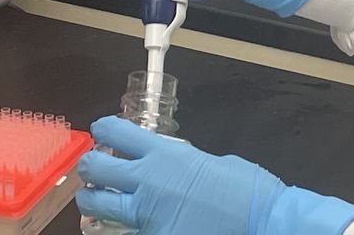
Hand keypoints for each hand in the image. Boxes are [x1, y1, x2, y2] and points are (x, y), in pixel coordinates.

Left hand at [76, 117, 353, 234]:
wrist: (263, 224)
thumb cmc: (249, 191)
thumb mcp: (217, 163)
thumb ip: (189, 162)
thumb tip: (181, 167)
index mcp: (166, 154)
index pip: (116, 132)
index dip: (103, 129)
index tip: (101, 132)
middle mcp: (148, 182)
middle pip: (95, 168)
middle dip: (89, 167)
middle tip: (93, 169)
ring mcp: (146, 216)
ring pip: (96, 206)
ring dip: (92, 200)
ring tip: (95, 200)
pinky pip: (125, 233)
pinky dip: (121, 229)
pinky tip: (126, 227)